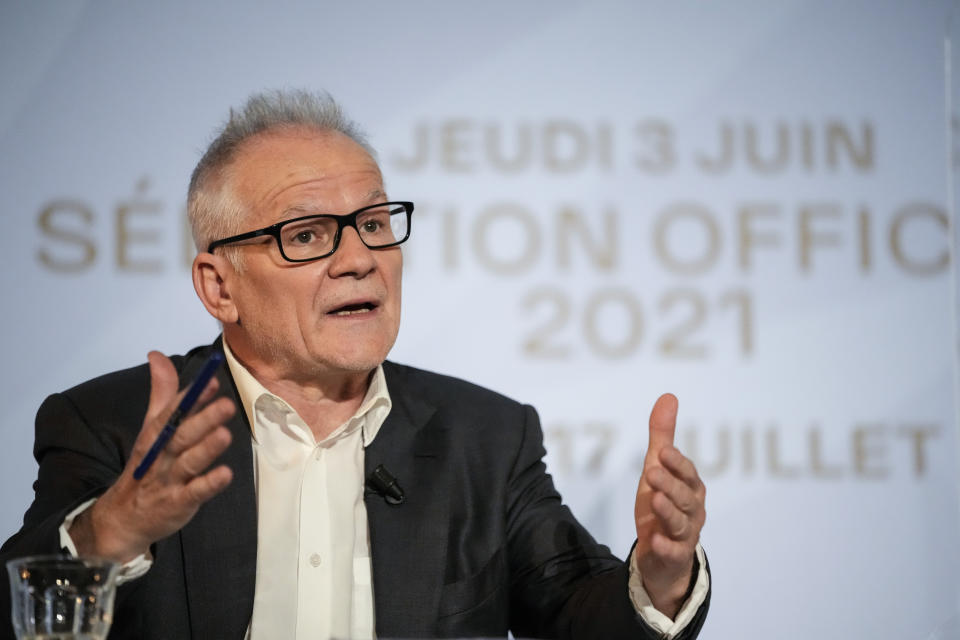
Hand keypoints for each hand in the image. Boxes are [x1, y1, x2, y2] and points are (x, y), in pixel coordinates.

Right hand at [69, 351, 234, 561]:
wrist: (124, 517)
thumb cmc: (148, 465)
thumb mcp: (152, 427)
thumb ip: (162, 393)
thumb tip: (157, 355)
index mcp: (156, 434)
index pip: (173, 412)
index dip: (193, 397)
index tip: (211, 381)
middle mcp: (162, 455)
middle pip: (182, 435)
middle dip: (203, 420)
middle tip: (228, 405)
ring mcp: (169, 480)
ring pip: (188, 463)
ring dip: (206, 449)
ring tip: (225, 435)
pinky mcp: (178, 503)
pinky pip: (194, 493)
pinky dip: (208, 485)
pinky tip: (225, 474)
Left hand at [633, 393, 705, 617]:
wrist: (661, 552)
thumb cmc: (662, 503)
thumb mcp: (657, 468)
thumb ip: (662, 436)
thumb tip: (668, 396)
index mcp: (691, 487)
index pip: (687, 473)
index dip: (677, 463)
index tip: (662, 452)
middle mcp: (693, 509)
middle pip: (684, 496)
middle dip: (670, 484)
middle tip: (651, 472)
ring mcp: (685, 533)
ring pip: (680, 522)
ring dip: (668, 511)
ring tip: (655, 500)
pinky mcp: (674, 554)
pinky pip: (673, 551)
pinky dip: (665, 546)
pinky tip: (654, 540)